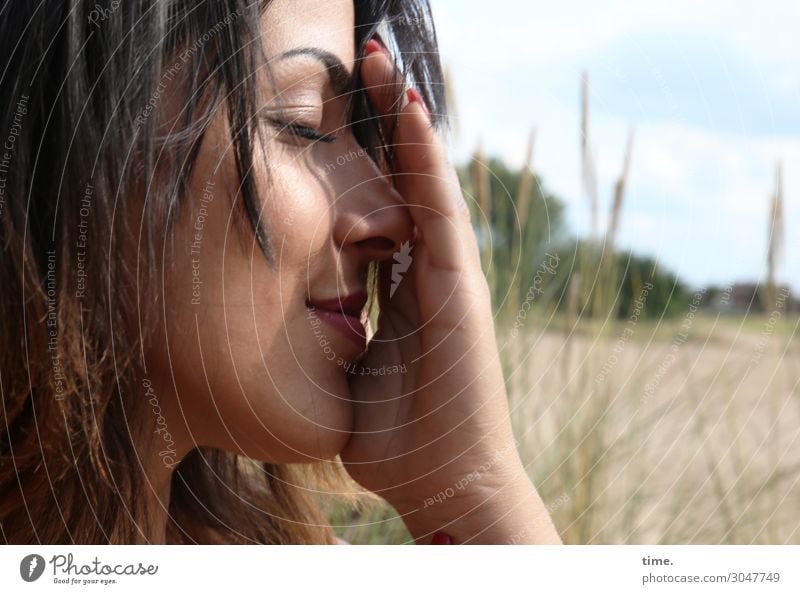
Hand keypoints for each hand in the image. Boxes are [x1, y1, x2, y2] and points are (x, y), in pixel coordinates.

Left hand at [339, 37, 559, 544]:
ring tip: (380, 60)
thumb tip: (308, 316)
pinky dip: (424, 155)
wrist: (445, 483)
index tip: (329, 120)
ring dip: (401, 120)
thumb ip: (340, 336)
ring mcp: (448, 274)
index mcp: (401, 294)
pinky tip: (407, 106)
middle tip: (357, 66)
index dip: (358, 163)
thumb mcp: (351, 375)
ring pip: (423, 181)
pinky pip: (438, 207)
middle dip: (378, 125)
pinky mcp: (460, 283)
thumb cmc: (398, 440)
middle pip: (400, 183)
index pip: (377, 211)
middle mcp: (428, 273)